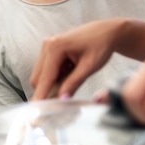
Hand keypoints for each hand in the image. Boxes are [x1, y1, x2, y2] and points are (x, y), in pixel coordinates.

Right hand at [30, 18, 144, 99]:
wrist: (106, 32)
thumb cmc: (101, 45)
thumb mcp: (89, 67)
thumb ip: (73, 83)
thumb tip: (61, 99)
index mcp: (56, 47)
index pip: (45, 78)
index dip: (41, 96)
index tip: (37, 113)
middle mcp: (47, 45)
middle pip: (38, 79)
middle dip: (49, 90)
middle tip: (67, 96)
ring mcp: (47, 46)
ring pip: (41, 76)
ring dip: (53, 83)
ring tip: (74, 77)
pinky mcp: (50, 49)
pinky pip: (46, 70)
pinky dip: (56, 77)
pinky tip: (71, 71)